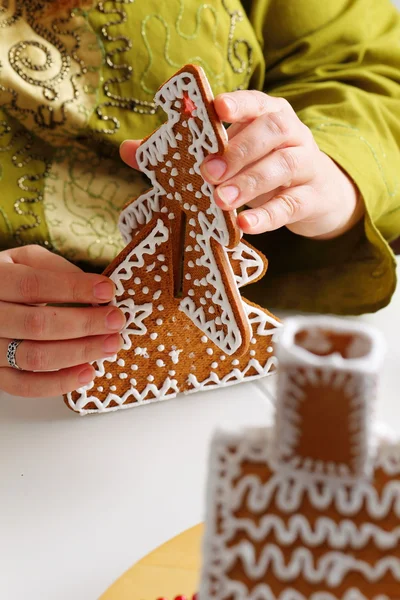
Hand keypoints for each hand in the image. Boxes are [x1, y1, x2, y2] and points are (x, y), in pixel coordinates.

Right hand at [0, 246, 124, 397]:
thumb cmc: (12, 278)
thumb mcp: (26, 260)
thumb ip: (56, 268)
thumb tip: (97, 288)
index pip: (33, 285)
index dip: (73, 289)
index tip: (107, 291)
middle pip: (37, 324)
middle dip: (84, 324)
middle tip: (115, 320)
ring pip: (34, 357)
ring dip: (79, 352)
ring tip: (110, 344)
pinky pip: (25, 386)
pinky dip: (59, 383)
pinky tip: (88, 372)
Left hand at [120, 91, 362, 239]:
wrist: (318, 195)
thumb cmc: (261, 169)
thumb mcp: (229, 157)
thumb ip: (182, 152)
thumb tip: (128, 150)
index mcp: (268, 115)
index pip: (256, 101)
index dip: (238, 104)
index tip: (217, 109)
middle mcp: (292, 133)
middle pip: (272, 131)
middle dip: (238, 150)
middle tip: (209, 173)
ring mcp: (307, 164)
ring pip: (284, 165)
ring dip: (251, 182)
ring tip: (222, 201)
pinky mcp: (313, 198)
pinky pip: (292, 204)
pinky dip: (268, 216)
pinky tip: (245, 226)